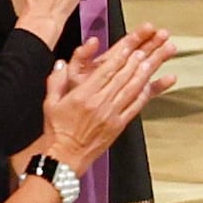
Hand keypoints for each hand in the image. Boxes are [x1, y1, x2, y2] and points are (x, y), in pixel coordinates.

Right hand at [42, 29, 176, 168]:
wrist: (65, 156)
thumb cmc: (57, 131)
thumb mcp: (50, 103)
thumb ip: (56, 81)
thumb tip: (61, 64)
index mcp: (83, 95)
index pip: (105, 70)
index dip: (120, 57)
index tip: (129, 46)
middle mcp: (99, 103)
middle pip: (122, 77)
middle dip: (136, 61)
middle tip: (147, 48)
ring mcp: (111, 114)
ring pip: (132, 89)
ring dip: (143, 73)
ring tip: (153, 60)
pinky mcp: (119, 125)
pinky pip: (135, 106)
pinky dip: (144, 94)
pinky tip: (150, 85)